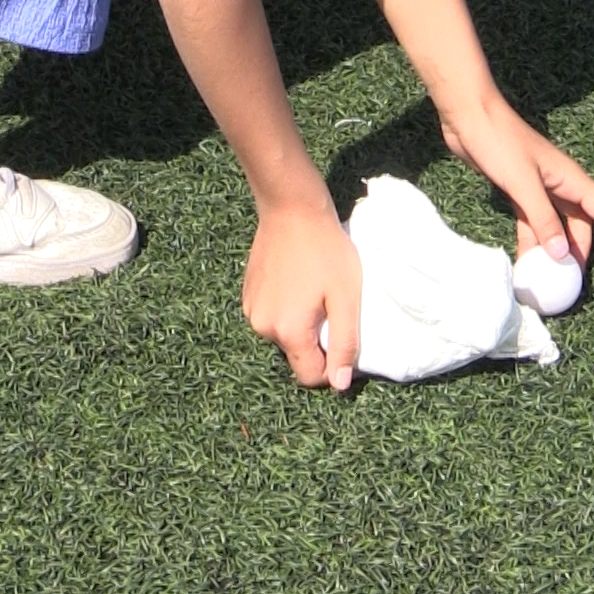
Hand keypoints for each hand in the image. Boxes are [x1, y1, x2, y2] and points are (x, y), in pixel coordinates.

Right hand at [242, 198, 361, 390]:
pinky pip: (272, 317)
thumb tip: (340, 385)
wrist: (291, 208)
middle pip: (296, 356)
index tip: (345, 339)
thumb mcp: (346, 298)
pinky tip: (299, 284)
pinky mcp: (247, 294)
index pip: (310, 376)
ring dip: (302, 326)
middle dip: (318, 344)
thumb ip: (345, 344)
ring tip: (316, 294)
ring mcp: (250, 310)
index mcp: (288, 332)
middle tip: (333, 309)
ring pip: (284, 337)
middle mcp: (262, 327)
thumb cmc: (325, 250)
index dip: (333, 367)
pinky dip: (287, 311)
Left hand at [439, 93, 593, 279]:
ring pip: (562, 228)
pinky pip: (535, 226)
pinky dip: (535, 246)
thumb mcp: (522, 183)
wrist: (468, 118)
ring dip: (564, 254)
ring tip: (564, 283)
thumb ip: (542, 219)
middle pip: (588, 225)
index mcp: (571, 179)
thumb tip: (562, 255)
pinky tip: (530, 266)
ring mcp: (541, 191)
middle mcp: (562, 186)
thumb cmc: (499, 142)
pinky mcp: (520, 195)